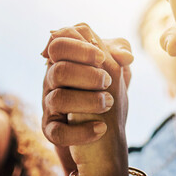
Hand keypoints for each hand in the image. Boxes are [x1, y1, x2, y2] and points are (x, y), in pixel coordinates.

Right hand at [42, 24, 132, 175]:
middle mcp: (51, 80)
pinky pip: (57, 132)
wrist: (101, 132)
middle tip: (108, 82)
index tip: (101, 57)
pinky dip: (81, 132)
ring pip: (58, 99)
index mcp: (64, 60)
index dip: (80, 47)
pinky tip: (101, 128)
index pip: (58, 42)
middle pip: (58, 69)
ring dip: (88, 101)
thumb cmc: (104, 91)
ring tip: (108, 103)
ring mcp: (49, 106)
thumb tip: (126, 55)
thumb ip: (119, 52)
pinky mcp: (50, 130)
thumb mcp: (114, 67)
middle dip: (87, 74)